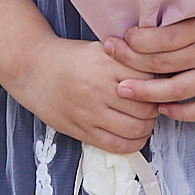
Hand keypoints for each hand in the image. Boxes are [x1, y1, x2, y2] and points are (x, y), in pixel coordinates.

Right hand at [0, 0, 157, 152]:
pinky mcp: (82, 130)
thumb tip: (161, 73)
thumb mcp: (100, 49)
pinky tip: (134, 134)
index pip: (149, 79)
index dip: (159, 83)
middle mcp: (99, 89)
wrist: (33, 69)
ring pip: (136, 128)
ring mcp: (90, 112)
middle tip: (153, 103)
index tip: (158, 84)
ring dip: (146, 126)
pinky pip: (117, 145)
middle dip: (155, 107)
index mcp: (106, 64)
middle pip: (146, 106)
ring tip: (143, 118)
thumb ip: (128, 59)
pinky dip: (133, 143)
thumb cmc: (70, 58)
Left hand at [114, 0, 194, 125]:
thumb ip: (186, 13)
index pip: (164, 38)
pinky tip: (163, 107)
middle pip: (163, 63)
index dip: (137, 40)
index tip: (120, 36)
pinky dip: (180, 111)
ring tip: (123, 89)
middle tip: (109, 58)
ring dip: (147, 91)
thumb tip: (147, 12)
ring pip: (177, 90)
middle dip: (131, 62)